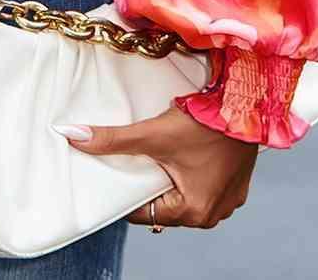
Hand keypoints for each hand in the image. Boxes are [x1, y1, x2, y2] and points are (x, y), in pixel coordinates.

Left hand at [55, 104, 258, 227]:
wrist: (244, 104)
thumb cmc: (204, 124)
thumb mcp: (153, 134)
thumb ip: (113, 140)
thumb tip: (73, 137)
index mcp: (193, 212)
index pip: (144, 213)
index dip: (126, 194)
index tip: (116, 175)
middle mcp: (213, 214)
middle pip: (165, 207)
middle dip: (149, 186)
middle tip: (137, 160)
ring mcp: (228, 200)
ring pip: (184, 197)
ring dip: (171, 180)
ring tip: (160, 155)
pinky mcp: (236, 184)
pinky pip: (203, 186)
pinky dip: (190, 174)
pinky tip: (183, 153)